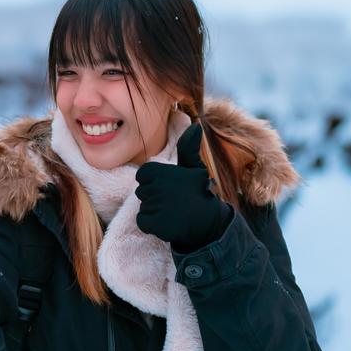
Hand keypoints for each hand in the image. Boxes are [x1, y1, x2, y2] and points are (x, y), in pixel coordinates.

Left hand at [135, 124, 233, 252]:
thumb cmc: (198, 192)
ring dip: (154, 211)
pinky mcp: (156, 224)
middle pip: (142, 192)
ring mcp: (156, 206)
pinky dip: (152, 225)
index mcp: (161, 171)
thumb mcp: (193, 168)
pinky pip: (142, 222)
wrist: (209, 223)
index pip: (143, 176)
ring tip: (173, 211)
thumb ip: (188, 147)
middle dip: (154, 197)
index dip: (155, 182)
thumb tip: (196, 125)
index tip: (170, 187)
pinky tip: (167, 222)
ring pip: (143, 207)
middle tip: (174, 201)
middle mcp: (157, 187)